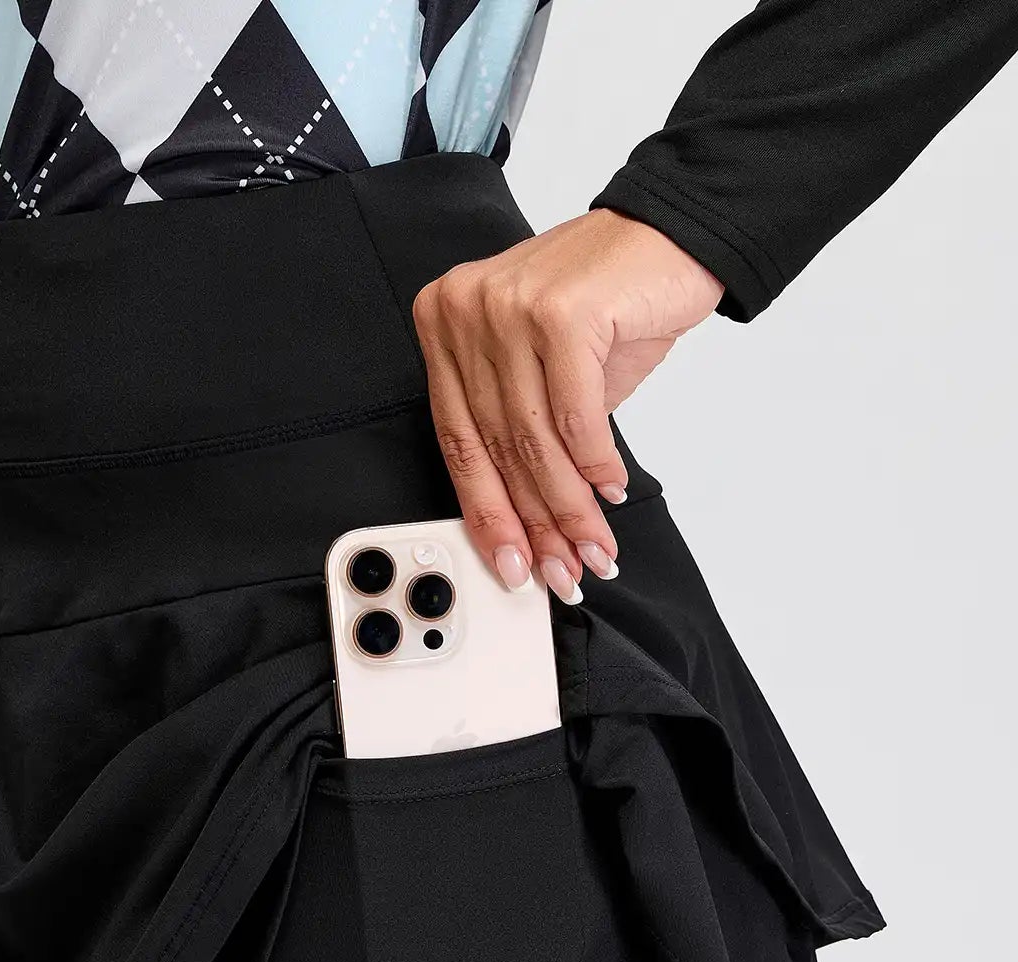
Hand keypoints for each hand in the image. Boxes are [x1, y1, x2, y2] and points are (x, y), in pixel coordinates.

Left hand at [411, 206, 724, 602]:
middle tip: (560, 569)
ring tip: (593, 547)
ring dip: (570, 507)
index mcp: (446, 322)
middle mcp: (466, 310)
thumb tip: (525, 523)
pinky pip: (576, 416)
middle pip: (497, 445)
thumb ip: (523, 431)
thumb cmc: (609, 303)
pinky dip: (596, 463)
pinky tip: (611, 490)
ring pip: (535, 439)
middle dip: (534, 522)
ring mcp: (509, 307)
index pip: (458, 439)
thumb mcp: (547, 369)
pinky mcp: (560, 312)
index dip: (486, 512)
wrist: (672, 235)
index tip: (509, 561)